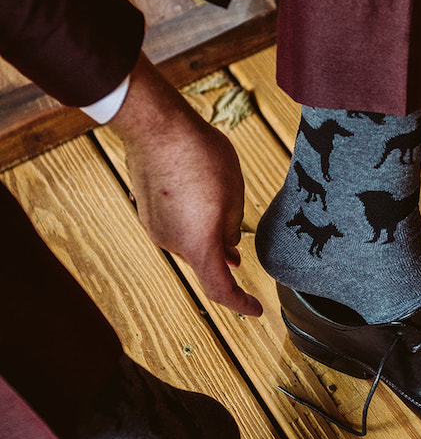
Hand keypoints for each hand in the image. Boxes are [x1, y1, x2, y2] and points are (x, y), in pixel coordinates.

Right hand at [109, 55, 261, 316]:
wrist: (158, 129)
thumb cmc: (201, 156)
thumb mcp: (234, 193)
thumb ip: (232, 228)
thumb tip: (230, 251)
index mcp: (198, 244)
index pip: (219, 289)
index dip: (240, 304)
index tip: (256, 309)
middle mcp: (172, 243)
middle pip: (205, 261)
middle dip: (224, 256)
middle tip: (239, 239)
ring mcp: (155, 229)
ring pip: (190, 243)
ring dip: (207, 235)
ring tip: (219, 201)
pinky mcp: (146, 215)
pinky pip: (175, 229)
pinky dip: (191, 224)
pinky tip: (198, 195)